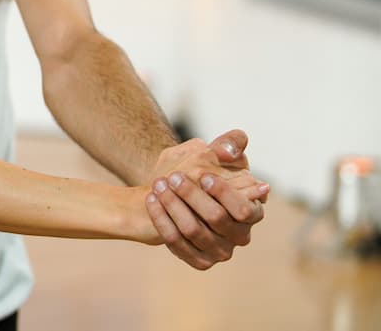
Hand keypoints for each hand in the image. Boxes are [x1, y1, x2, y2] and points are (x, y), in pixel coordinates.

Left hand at [145, 129, 268, 269]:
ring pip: (194, 231)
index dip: (223, 193)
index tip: (203, 176)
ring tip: (158, 185)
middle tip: (172, 177)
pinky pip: (177, 244)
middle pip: (217, 219)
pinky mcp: (199, 260)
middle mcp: (240, 235)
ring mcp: (220, 251)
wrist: (176, 188)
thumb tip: (228, 150)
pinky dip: (162, 220)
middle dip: (192, 196)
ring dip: (173, 206)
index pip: (244, 209)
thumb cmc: (203, 168)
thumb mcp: (217, 151)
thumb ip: (230, 143)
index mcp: (252, 211)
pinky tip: (151, 200)